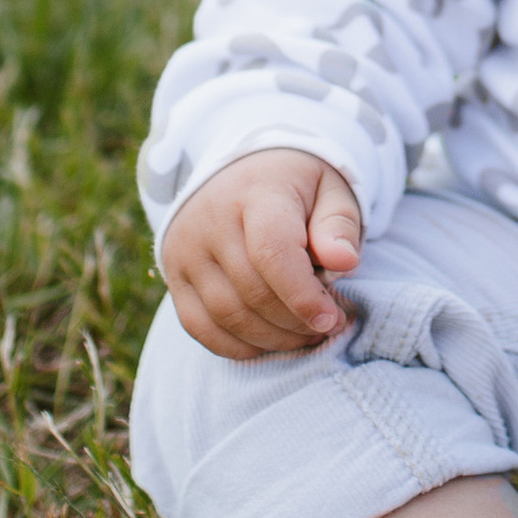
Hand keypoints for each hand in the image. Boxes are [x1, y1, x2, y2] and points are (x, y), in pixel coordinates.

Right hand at [162, 148, 362, 358]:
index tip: (332, 319)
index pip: (272, 252)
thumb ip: (339, 225)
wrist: (244, 171)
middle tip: (326, 327)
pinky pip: (199, 326)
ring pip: (226, 315)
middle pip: (252, 292)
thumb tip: (344, 262)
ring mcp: (186, 248)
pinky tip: (269, 340)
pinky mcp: (174, 274)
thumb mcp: (331, 190)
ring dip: (271, 338)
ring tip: (303, 335)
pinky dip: (237, 345)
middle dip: (295, 322)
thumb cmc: (298, 187)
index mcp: (257, 192)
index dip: (303, 296)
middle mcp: (212, 219)